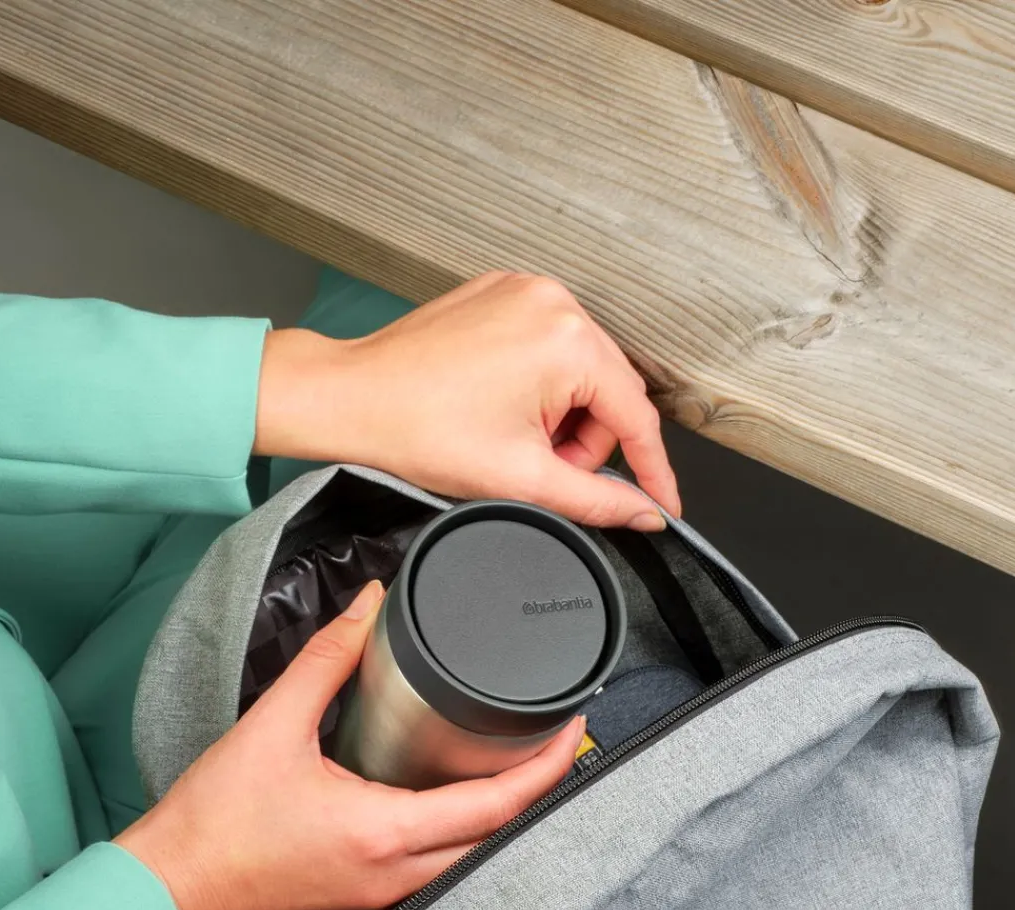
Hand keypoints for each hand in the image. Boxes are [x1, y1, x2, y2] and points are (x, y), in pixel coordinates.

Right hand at [118, 581, 583, 909]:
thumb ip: (327, 659)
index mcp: (383, 834)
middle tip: (556, 736)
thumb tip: (368, 606)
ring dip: (499, 814)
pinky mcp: (362, 897)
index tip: (574, 725)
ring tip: (515, 759)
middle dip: (537, 788)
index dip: (546, 766)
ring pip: (469, 858)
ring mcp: (380, 895)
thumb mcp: (272, 726)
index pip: (496, 806)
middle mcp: (394, 876)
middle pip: (497, 837)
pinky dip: (459, 832)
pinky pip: (435, 868)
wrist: (168, 891)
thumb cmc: (212, 824)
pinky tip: (451, 797)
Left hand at [256, 271, 678, 529]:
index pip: (635, 416)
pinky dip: (534, 385)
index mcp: (568, 341)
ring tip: (508, 437)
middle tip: (536, 469)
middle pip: (607, 391)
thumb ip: (596, 500)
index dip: (651, 471)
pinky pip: (545, 346)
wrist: (351, 399)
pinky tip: (495, 406)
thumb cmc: (417, 430)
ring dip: (558, 416)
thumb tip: (644, 513)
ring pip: (577, 371)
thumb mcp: (521, 479)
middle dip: (582, 443)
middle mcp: (554, 301)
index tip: (663, 505)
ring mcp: (525, 290)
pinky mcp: (499, 293)